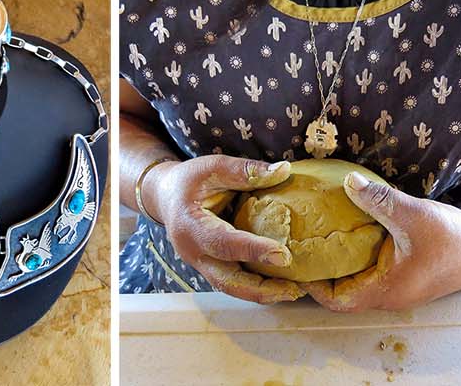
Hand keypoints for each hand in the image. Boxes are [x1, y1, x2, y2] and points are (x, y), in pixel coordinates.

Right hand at [139, 155, 305, 303]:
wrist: (166, 197)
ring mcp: (201, 264)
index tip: (283, 255)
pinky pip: (235, 282)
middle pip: (226, 281)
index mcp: (190, 226)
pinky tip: (282, 285)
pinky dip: (258, 287)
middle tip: (294, 290)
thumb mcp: (213, 167)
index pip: (223, 243)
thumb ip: (246, 171)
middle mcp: (193, 252)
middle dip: (261, 290)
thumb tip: (284, 170)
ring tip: (295, 292)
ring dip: (263, 294)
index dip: (253, 250)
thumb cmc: (189, 181)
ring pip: (232, 287)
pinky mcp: (211, 268)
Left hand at [300, 173, 460, 311]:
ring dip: (340, 260)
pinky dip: (359, 252)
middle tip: (302, 243)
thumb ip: (379, 200)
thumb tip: (346, 181)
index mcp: (386, 291)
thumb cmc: (455, 240)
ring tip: (319, 234)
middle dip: (321, 270)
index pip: (336, 299)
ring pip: (358, 278)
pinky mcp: (406, 271)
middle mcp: (389, 293)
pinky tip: (352, 226)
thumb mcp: (414, 215)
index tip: (296, 260)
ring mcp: (399, 284)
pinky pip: (373, 267)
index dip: (312, 285)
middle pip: (343, 290)